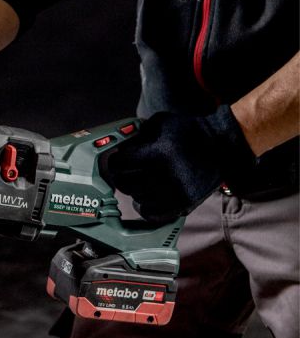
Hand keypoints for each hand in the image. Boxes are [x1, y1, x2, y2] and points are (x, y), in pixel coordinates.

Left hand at [107, 105, 255, 221]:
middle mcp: (166, 176)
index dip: (115, 161)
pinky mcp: (184, 205)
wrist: (222, 146)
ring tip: (139, 182)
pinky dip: (145, 207)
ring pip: (137, 199)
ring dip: (134, 191)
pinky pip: (152, 214)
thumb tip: (117, 146)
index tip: (117, 159)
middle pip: (125, 183)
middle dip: (121, 176)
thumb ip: (137, 134)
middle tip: (124, 171)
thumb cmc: (189, 131)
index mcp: (158, 153)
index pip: (120, 163)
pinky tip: (146, 197)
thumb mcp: (160, 123)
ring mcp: (175, 193)